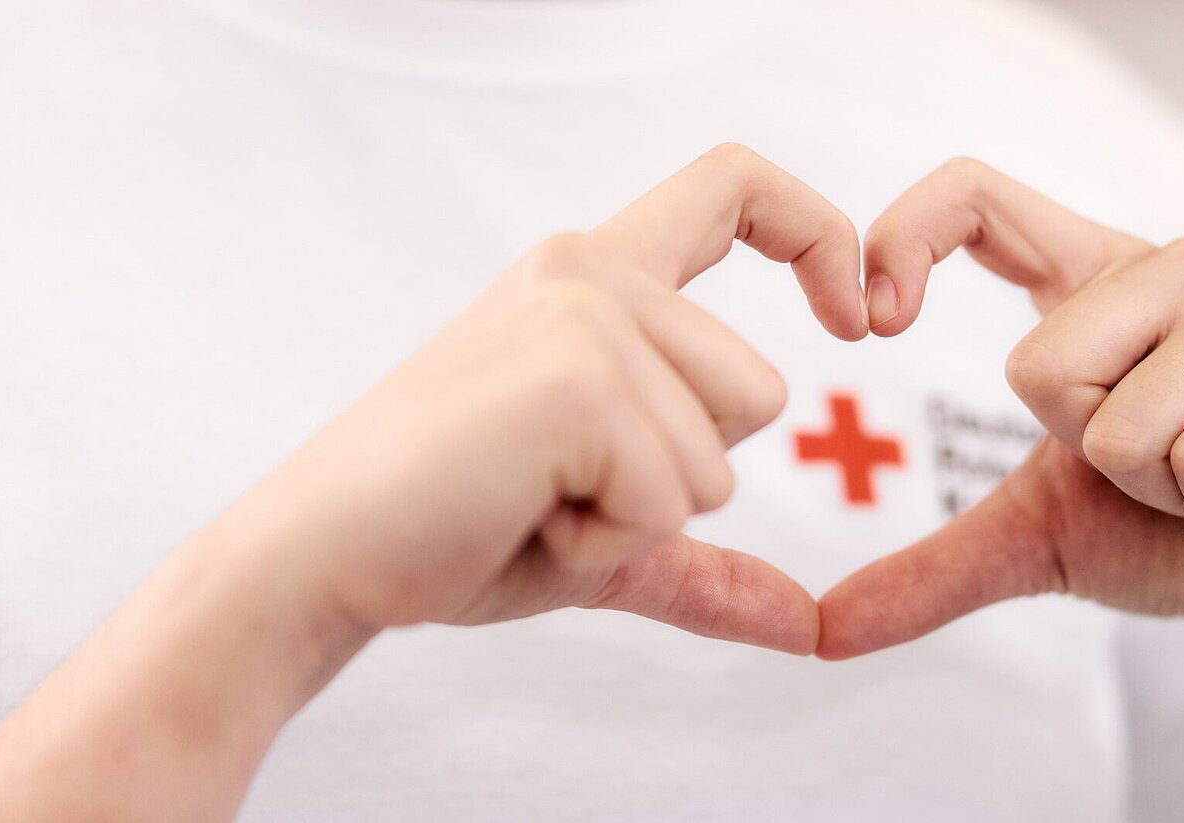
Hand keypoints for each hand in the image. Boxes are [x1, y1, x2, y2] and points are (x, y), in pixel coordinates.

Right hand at [218, 144, 865, 653]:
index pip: (733, 188)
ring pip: (724, 453)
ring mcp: (582, 316)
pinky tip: (520, 514)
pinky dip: (608, 541)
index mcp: (592, 275)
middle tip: (556, 488)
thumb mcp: (604, 533)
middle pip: (760, 393)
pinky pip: (674, 499)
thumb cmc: (453, 529)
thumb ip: (706, 562)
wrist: (325, 559)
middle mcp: (588, 272)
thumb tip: (810, 626)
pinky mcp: (576, 377)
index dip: (816, 234)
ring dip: (640, 516)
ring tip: (532, 498)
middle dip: (680, 479)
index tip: (858, 317)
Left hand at [819, 158, 1183, 657]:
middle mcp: (1171, 269)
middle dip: (1082, 457)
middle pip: (1038, 362)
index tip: (873, 324)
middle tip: (1152, 468)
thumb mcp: (1030, 541)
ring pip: (1123, 424)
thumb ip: (927, 571)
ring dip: (1158, 490)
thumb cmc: (1169, 534)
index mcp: (1092, 279)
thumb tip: (819, 634)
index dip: (908, 238)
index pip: (977, 195)